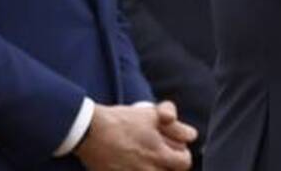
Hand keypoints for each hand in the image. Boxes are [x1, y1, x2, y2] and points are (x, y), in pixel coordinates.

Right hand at [74, 103, 194, 170]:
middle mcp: (147, 169)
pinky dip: (137, 170)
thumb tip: (192, 136)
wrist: (89, 131)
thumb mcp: (150, 115)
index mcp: (158, 153)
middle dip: (169, 165)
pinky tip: (131, 165)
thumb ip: (175, 126)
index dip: (182, 155)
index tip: (174, 149)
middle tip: (160, 155)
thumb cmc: (121, 120)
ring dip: (154, 168)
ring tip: (144, 160)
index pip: (185, 163)